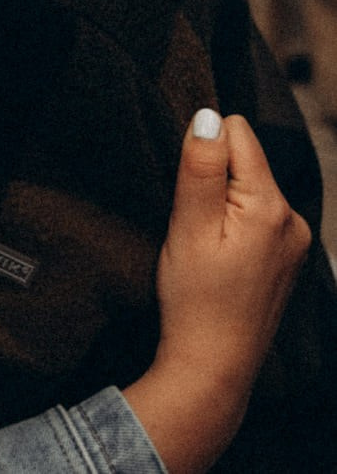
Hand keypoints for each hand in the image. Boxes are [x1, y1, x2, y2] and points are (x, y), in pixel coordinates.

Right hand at [122, 110, 310, 473]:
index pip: (236, 132)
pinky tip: (222, 258)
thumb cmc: (195, 300)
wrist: (213, 368)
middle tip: (196, 227)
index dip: (203, 153)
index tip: (190, 195)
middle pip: (246, 159)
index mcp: (271, 206)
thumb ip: (200, 167)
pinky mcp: (288, 258)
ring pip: (251, 187)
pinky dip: (236, 225)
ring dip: (225, 203)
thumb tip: (208, 115)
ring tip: (207, 246)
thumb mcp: (188, 227)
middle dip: (214, 180)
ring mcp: (294, 241)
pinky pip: (259, 214)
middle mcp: (293, 218)